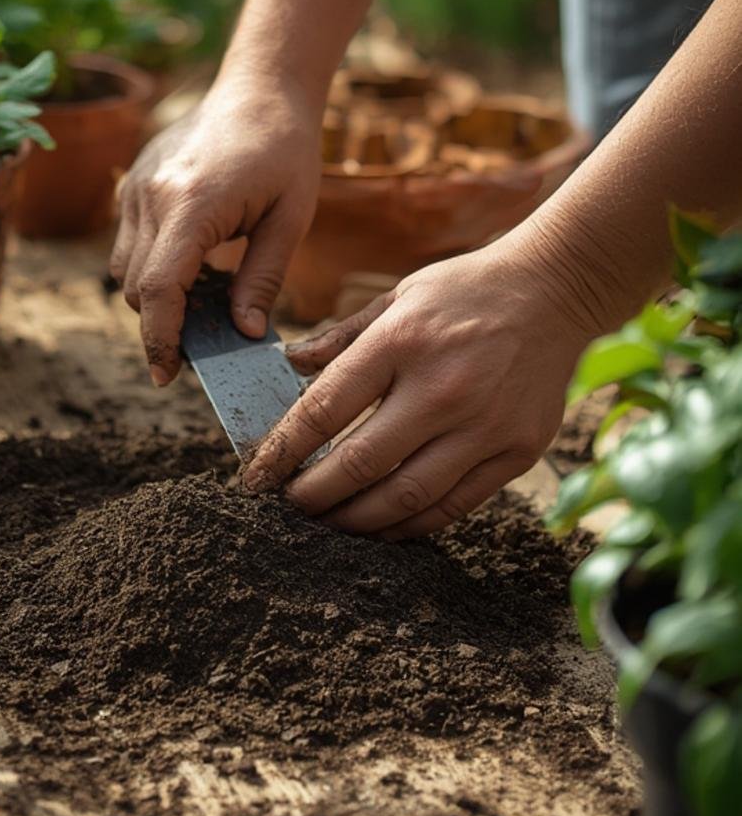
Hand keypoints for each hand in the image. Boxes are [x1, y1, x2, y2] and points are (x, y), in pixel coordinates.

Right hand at [109, 78, 322, 384]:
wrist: (261, 87)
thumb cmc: (285, 150)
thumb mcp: (290, 220)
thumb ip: (263, 279)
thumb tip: (243, 334)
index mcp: (193, 203)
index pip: (159, 288)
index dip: (160, 339)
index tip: (166, 375)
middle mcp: (153, 195)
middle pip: (137, 288)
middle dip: (163, 324)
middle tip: (204, 345)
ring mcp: (136, 187)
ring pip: (125, 269)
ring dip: (156, 297)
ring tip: (204, 302)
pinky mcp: (133, 183)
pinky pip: (128, 242)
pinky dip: (153, 267)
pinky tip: (195, 267)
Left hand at [242, 239, 598, 538]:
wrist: (558, 289)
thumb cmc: (466, 290)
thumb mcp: (397, 297)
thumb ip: (341, 337)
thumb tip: (286, 365)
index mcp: (402, 342)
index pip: (324, 410)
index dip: (281, 451)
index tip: (257, 476)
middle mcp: (443, 388)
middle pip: (360, 464)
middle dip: (311, 496)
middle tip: (288, 507)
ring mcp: (484, 425)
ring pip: (406, 497)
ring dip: (356, 520)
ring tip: (328, 523)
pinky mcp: (517, 450)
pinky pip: (454, 505)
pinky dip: (411, 524)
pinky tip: (383, 526)